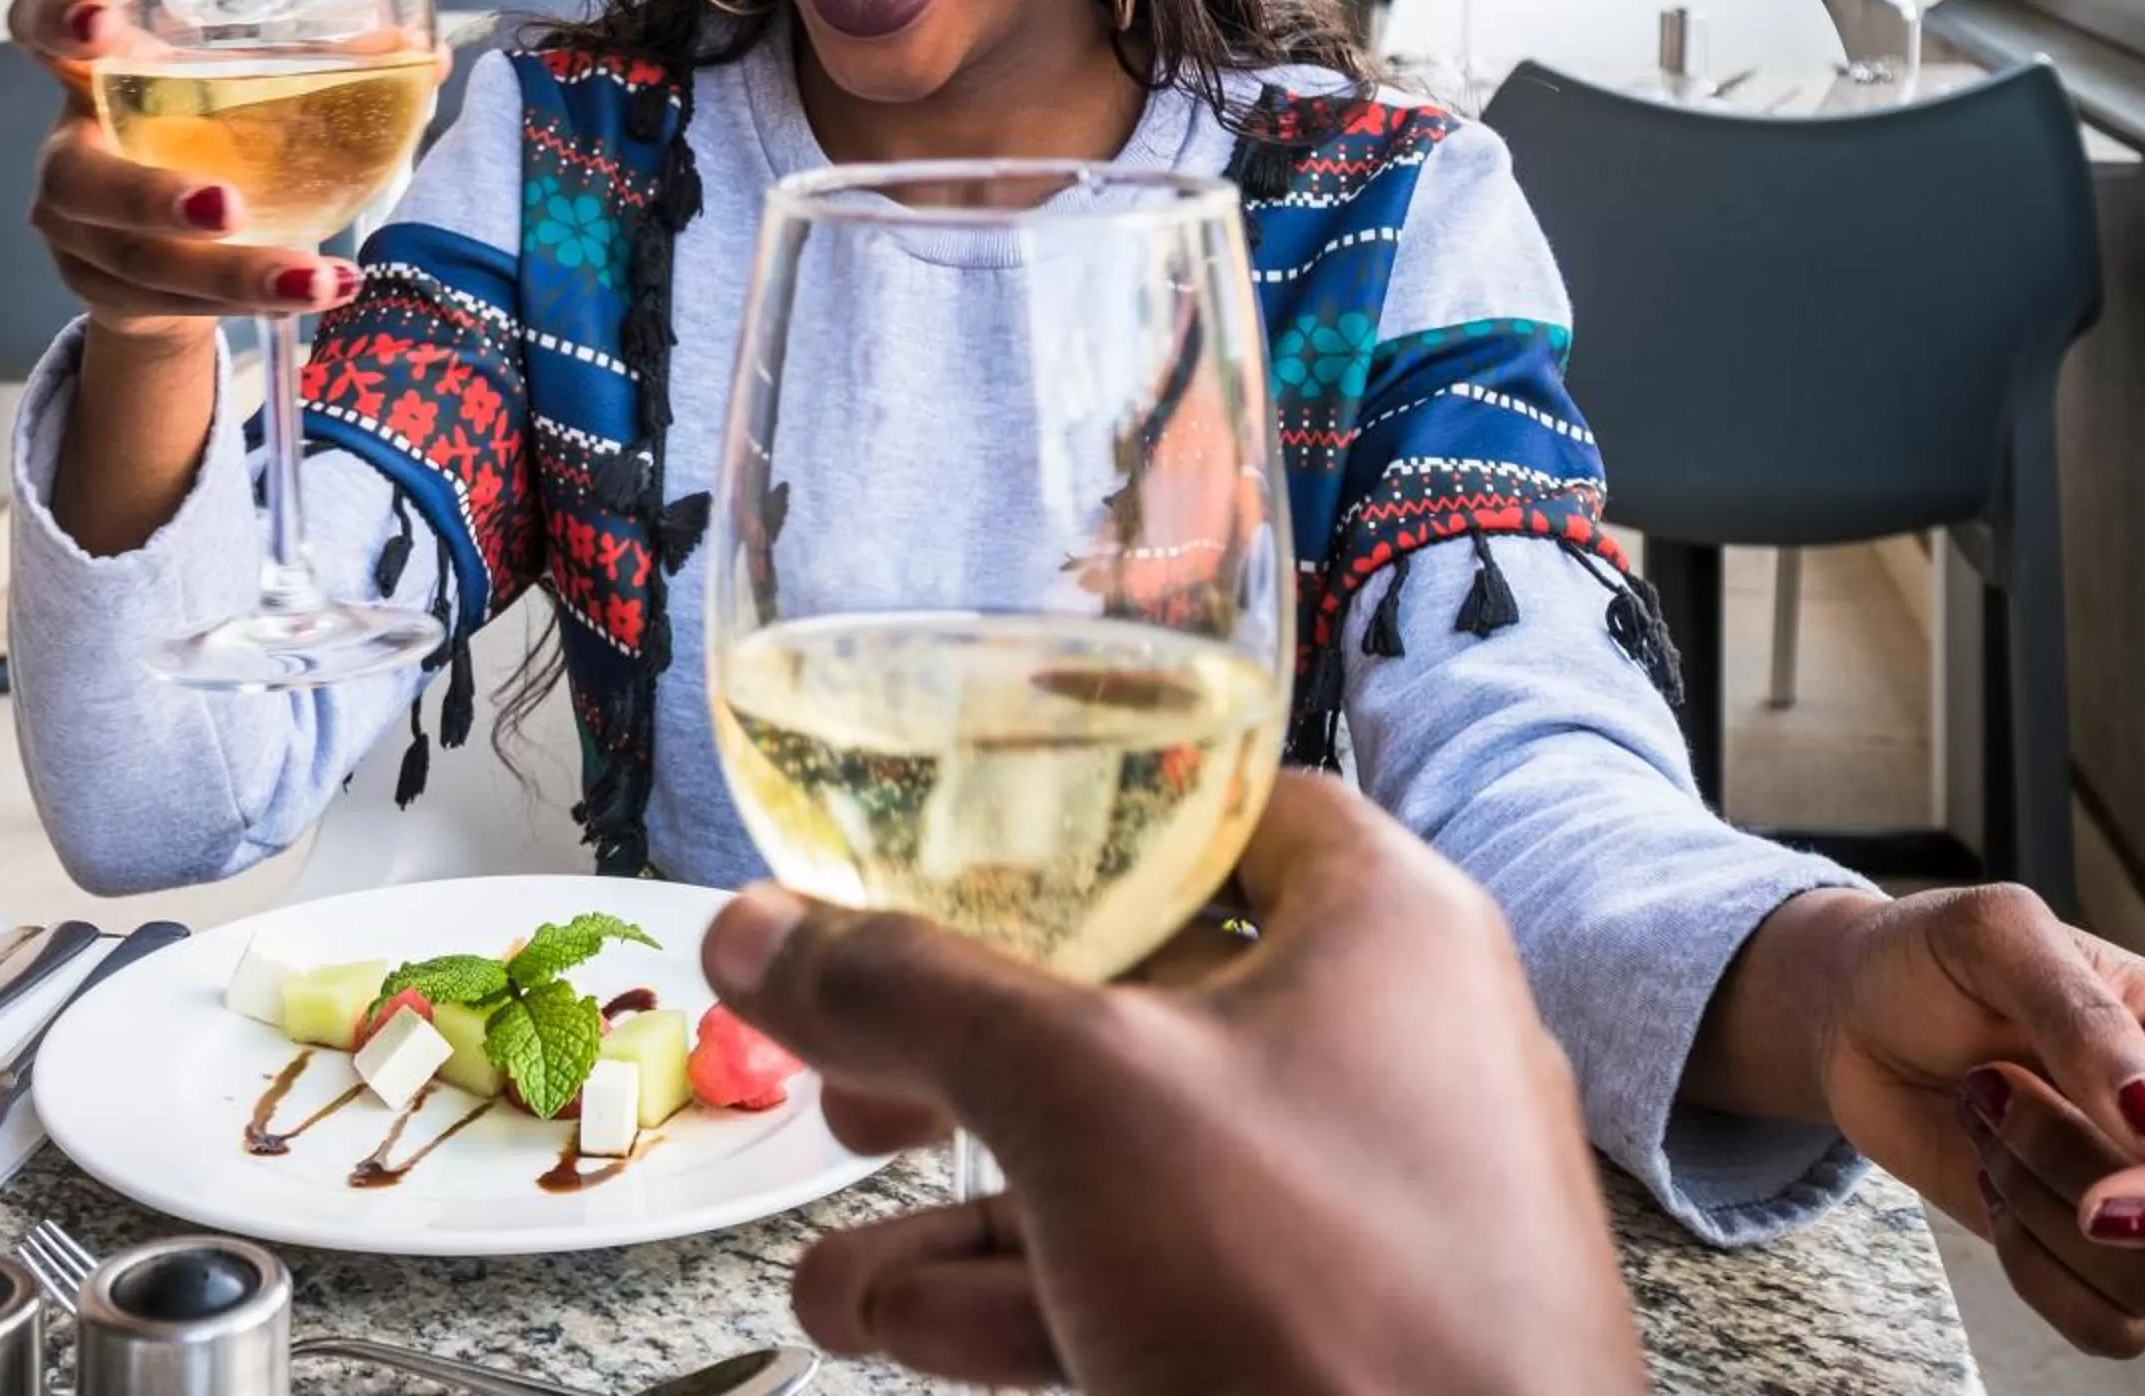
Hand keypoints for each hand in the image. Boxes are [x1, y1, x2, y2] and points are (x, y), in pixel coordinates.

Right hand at [7, 0, 360, 341]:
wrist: (170, 248)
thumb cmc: (209, 142)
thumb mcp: (249, 94)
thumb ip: (324, 67)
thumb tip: (422, 56)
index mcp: (97, 75)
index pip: (36, 26)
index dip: (54, 19)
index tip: (102, 23)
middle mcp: (71, 149)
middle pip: (76, 176)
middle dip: (149, 196)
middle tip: (227, 206)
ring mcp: (77, 230)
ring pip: (138, 261)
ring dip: (232, 276)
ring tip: (318, 279)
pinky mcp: (105, 293)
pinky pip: (170, 306)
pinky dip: (246, 304)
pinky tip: (316, 294)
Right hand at [701, 777, 1646, 1394]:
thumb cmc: (1330, 1288)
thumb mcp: (1082, 1098)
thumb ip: (910, 995)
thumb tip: (756, 927)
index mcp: (1385, 931)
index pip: (1229, 807)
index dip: (1088, 810)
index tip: (954, 836)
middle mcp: (1389, 1051)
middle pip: (1144, 994)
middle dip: (970, 1041)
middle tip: (853, 1055)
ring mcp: (1366, 1209)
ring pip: (1133, 1160)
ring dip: (963, 1200)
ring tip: (831, 1249)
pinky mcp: (1331, 1337)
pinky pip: (1159, 1280)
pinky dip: (1025, 1294)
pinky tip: (896, 1320)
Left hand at [1796, 885, 2144, 1356]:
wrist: (1857, 1014)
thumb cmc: (1933, 960)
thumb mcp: (1997, 938)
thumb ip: (2084, 1018)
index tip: (2098, 1204)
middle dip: (2076, 1183)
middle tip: (1990, 1089)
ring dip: (2038, 1213)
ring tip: (1986, 1120)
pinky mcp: (2096, 1258)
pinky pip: (2108, 1328)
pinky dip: (2035, 1272)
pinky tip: (1992, 1186)